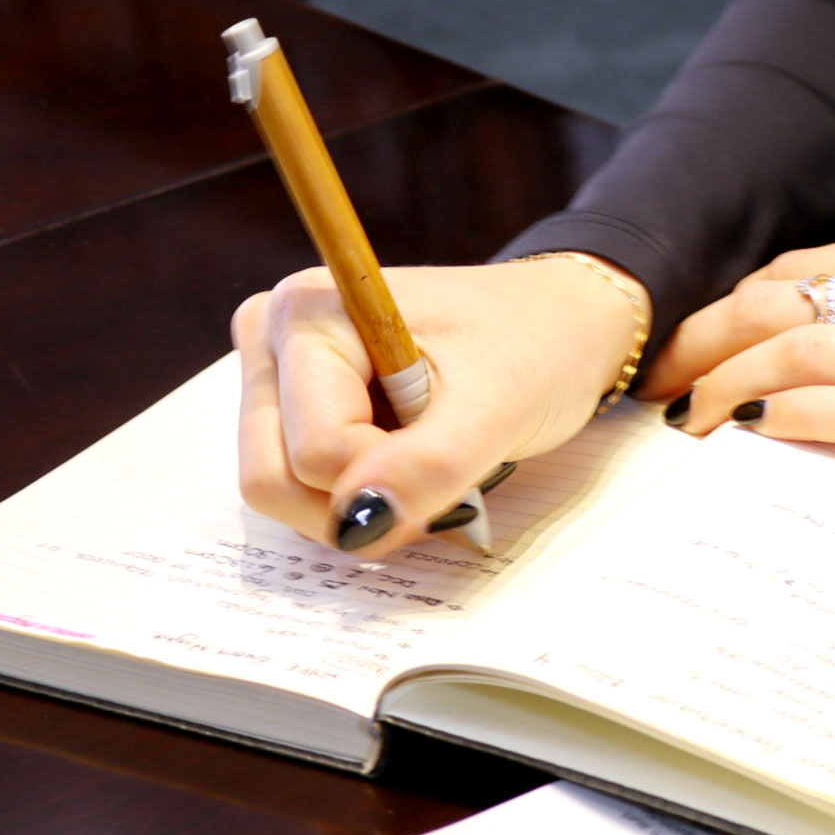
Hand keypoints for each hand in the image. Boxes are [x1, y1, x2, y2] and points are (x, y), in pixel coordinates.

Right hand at [232, 257, 648, 551]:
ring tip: (429, 459)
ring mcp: (275, 373)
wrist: (562, 324)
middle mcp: (272, 336)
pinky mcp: (291, 407)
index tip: (459, 453)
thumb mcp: (499, 404)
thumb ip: (431, 462)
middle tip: (443, 472)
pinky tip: (407, 463)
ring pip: (278, 490)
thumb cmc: (536, 346)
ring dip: (362, 504)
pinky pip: (297, 486)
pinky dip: (357, 497)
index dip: (392, 478)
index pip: (317, 449)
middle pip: (273, 476)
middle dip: (362, 503)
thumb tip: (356, 522)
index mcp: (308, 312)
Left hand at [645, 227, 834, 495]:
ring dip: (724, 390)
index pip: (806, 270)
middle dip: (700, 343)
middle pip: (777, 302)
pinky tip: (754, 440)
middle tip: (656, 389)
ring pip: (799, 353)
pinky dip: (792, 421)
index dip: (733, 308)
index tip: (695, 346)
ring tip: (682, 431)